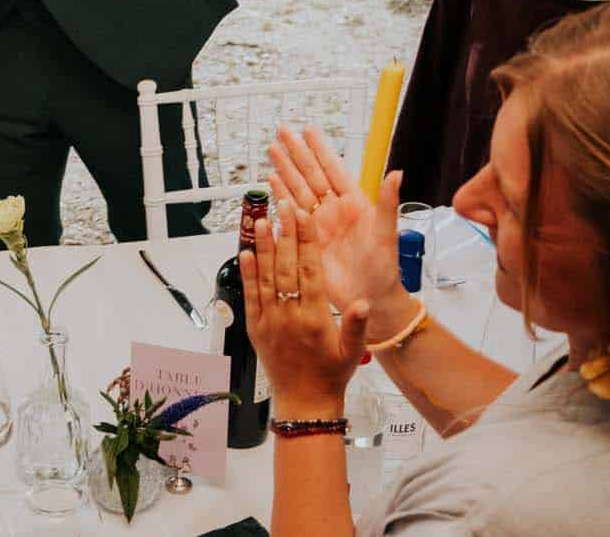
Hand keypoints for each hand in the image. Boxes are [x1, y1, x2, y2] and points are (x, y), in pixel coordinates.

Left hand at [240, 204, 370, 416]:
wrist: (305, 403)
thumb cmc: (331, 375)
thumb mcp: (353, 353)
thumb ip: (356, 325)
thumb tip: (364, 303)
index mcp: (314, 319)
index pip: (310, 271)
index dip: (307, 241)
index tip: (304, 216)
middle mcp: (289, 316)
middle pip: (286, 267)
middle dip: (285, 234)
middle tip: (283, 206)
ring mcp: (269, 321)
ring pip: (265, 278)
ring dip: (262, 248)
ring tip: (260, 220)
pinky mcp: (255, 328)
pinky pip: (250, 296)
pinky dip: (247, 273)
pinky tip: (245, 252)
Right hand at [266, 127, 403, 311]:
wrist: (370, 300)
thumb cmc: (384, 271)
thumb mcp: (387, 235)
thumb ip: (388, 203)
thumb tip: (397, 173)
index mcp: (355, 204)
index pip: (333, 170)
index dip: (320, 150)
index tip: (308, 130)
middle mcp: (334, 211)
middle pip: (311, 175)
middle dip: (296, 152)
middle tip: (283, 131)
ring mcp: (319, 225)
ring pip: (298, 190)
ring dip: (284, 170)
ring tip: (273, 150)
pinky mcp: (306, 240)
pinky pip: (290, 214)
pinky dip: (280, 196)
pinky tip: (271, 182)